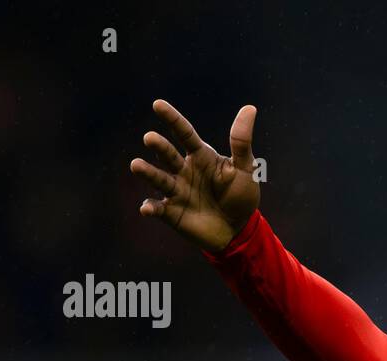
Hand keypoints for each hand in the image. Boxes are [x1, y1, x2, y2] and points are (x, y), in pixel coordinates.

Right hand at [130, 99, 260, 252]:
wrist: (239, 229)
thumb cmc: (242, 195)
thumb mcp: (246, 168)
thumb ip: (242, 141)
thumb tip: (250, 108)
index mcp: (201, 156)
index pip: (184, 133)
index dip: (172, 119)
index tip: (158, 104)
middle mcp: (184, 170)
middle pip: (168, 154)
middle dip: (159, 146)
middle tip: (150, 138)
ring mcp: (177, 191)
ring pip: (159, 178)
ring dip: (147, 172)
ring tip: (136, 165)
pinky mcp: (172, 212)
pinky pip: (158, 208)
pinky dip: (150, 208)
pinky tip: (146, 208)